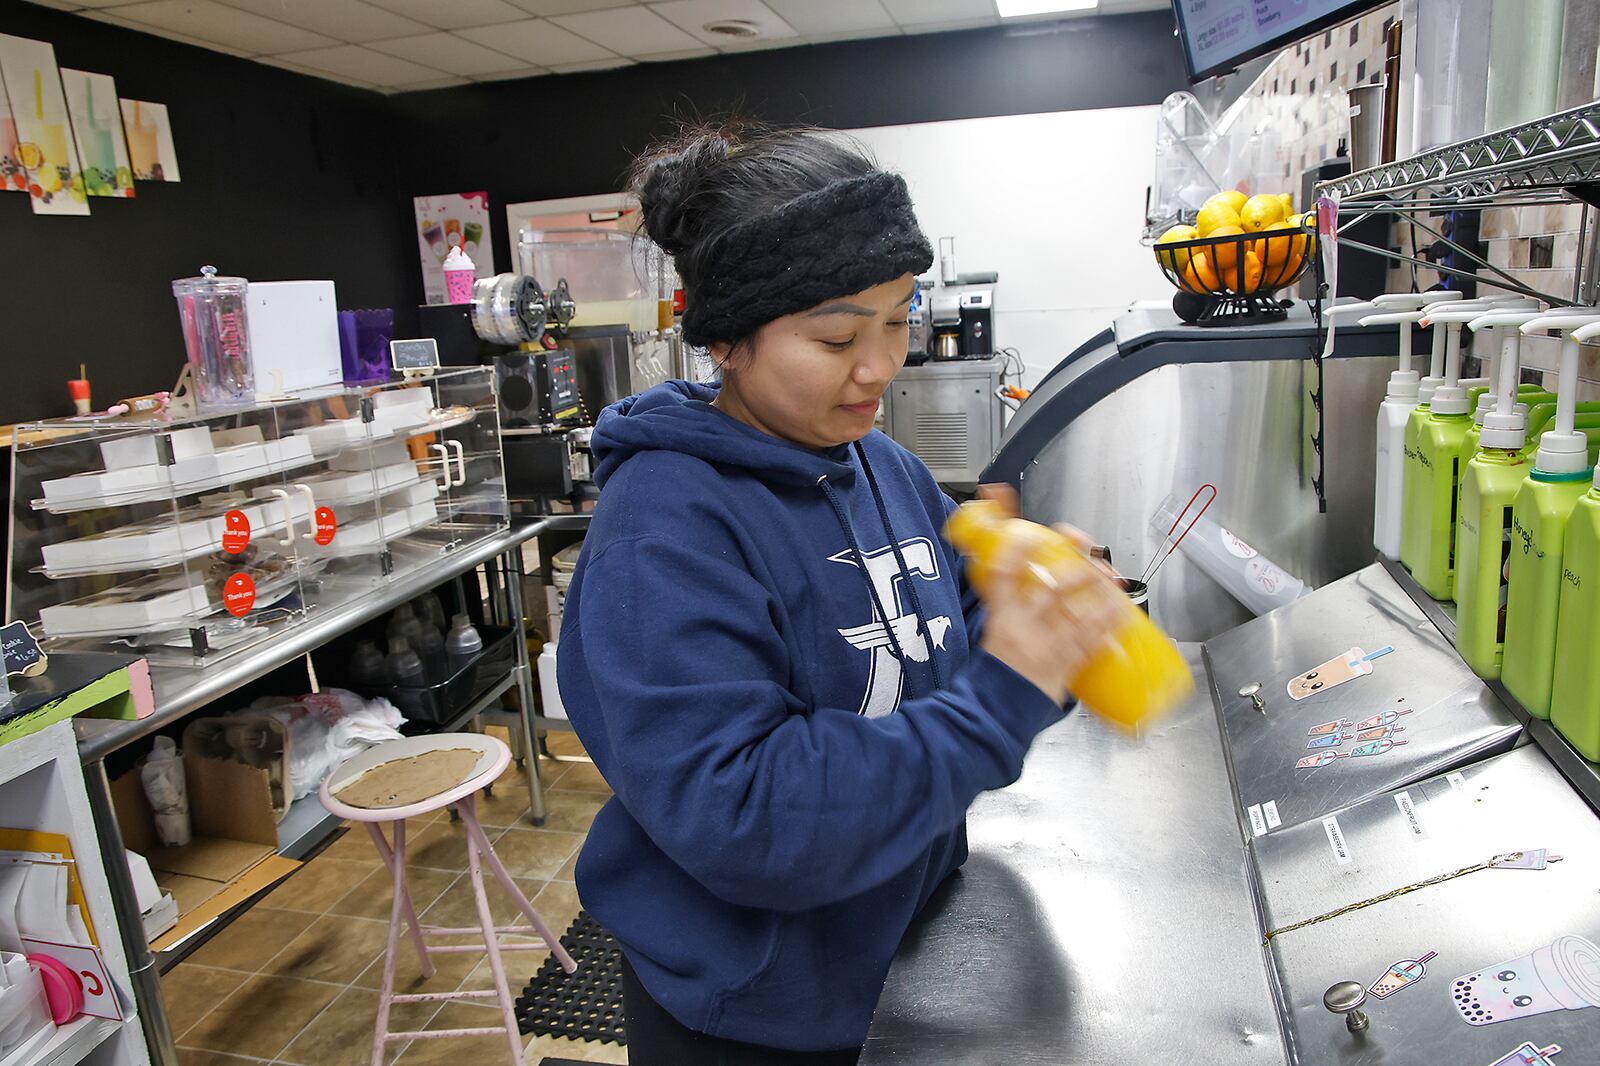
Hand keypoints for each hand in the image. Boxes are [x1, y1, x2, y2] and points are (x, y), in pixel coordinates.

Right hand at [971, 485, 1131, 702]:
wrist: (997, 709)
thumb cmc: (999, 668)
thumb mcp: (993, 627)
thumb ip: (1006, 599)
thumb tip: (1018, 567)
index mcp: (1001, 617)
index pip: (1002, 574)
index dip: (1017, 550)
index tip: (1030, 532)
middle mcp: (1024, 629)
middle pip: (1052, 589)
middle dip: (1076, 569)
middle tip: (1089, 557)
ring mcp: (1047, 647)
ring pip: (1078, 613)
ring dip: (1101, 594)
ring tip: (1114, 581)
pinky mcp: (1065, 664)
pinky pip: (1093, 642)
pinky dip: (1110, 625)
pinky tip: (1124, 613)